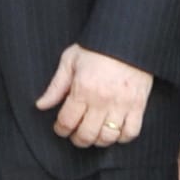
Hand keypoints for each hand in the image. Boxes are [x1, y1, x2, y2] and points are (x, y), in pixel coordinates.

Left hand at [38, 44, 152, 152]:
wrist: (127, 38)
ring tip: (93, 134)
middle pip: (86, 134)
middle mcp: (102, 100)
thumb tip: (41, 105)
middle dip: (77, 139)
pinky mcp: (138, 105)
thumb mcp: (70, 60)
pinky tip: (114, 132)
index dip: (60, 129)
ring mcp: (122, 104)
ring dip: (98, 141)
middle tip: (75, 135)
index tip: (60, 128)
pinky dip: (122, 138)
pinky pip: (131, 132)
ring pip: (108, 137)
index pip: (67, 121)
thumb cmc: (97, 47)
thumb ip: (56, 86)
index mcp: (83, 89)